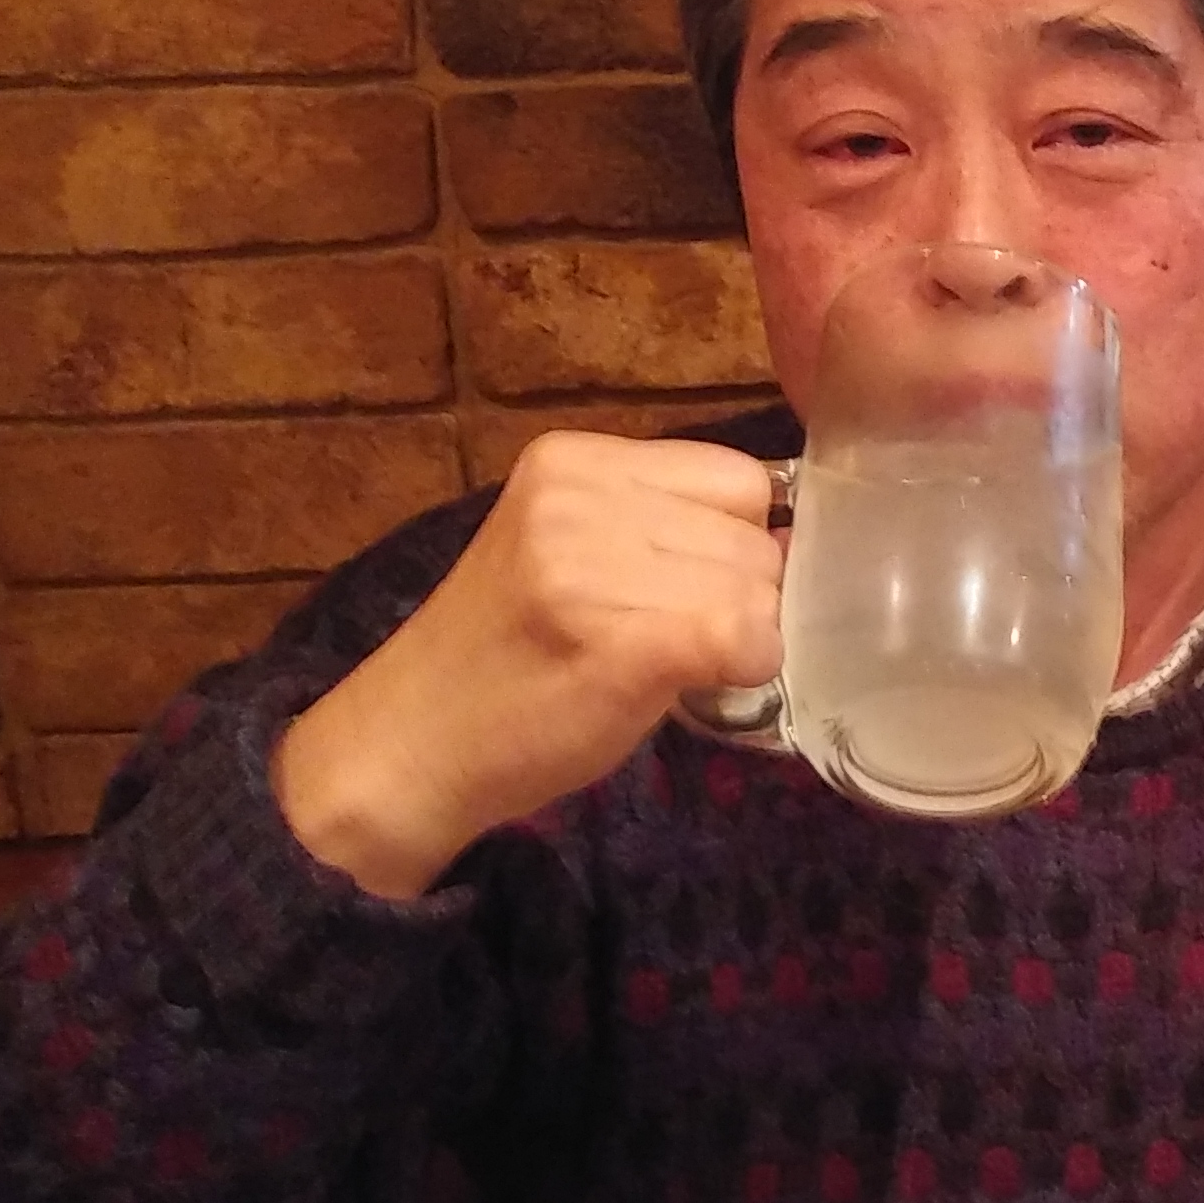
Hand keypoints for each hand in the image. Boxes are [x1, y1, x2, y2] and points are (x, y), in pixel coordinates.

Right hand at [272, 433, 785, 899]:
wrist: (413, 742)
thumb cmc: (507, 657)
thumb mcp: (572, 551)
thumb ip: (662, 524)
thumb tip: (790, 535)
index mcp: (573, 460)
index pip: (735, 477)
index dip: (736, 541)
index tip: (689, 588)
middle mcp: (580, 496)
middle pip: (752, 532)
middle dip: (741, 592)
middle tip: (669, 637)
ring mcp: (593, 566)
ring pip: (759, 588)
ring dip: (740, 637)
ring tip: (661, 663)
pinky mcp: (620, 641)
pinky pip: (746, 637)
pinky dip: (745, 668)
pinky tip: (692, 685)